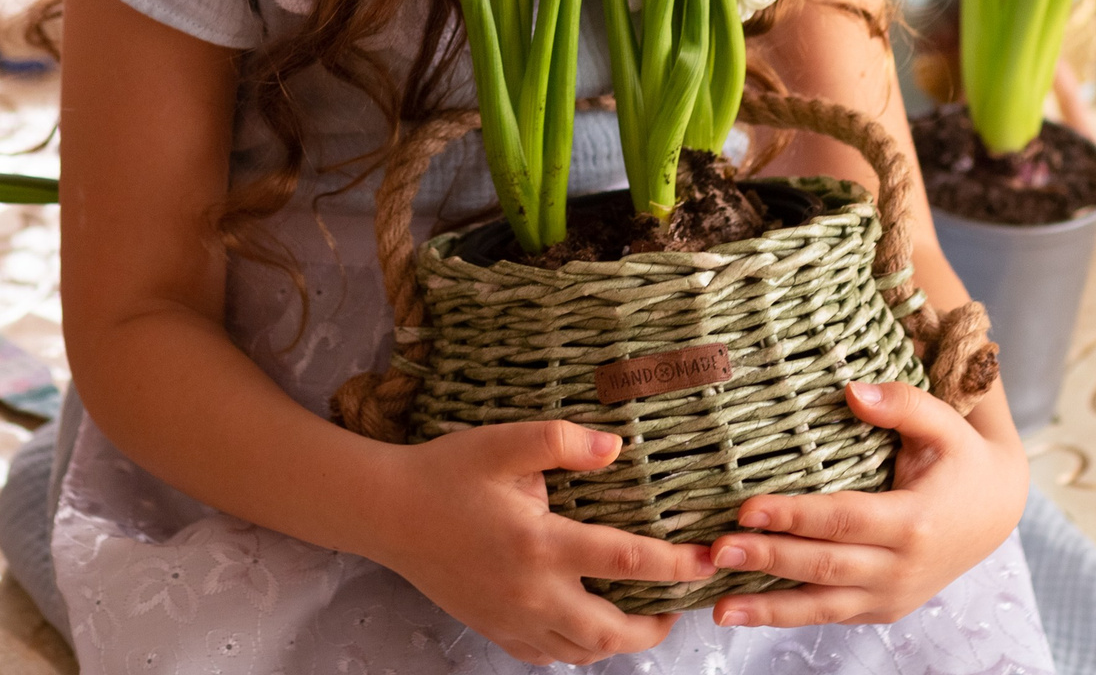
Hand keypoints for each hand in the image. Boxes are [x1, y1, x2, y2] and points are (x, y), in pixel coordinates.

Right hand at [372, 420, 714, 665]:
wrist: (387, 513)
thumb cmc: (447, 472)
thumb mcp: (503, 442)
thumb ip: (563, 442)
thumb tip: (617, 448)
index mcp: (539, 544)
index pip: (625, 562)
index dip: (675, 565)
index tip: (708, 559)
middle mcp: (530, 593)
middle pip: (611, 632)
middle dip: (655, 626)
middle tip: (678, 605)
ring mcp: (511, 619)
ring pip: (582, 650)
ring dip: (619, 640)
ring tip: (641, 616)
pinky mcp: (494, 629)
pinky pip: (547, 655)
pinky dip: (577, 647)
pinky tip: (586, 622)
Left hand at [704, 381, 1027, 627]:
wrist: (995, 512)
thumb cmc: (962, 459)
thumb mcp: (944, 423)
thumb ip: (902, 403)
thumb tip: (852, 391)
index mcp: (914, 522)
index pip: (843, 520)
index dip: (793, 516)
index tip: (745, 508)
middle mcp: (902, 569)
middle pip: (823, 567)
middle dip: (767, 559)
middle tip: (714, 551)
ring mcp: (893, 596)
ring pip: (822, 606)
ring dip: (767, 608)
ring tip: (718, 608)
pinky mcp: (884, 609)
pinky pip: (831, 615)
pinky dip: (788, 616)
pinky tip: (746, 611)